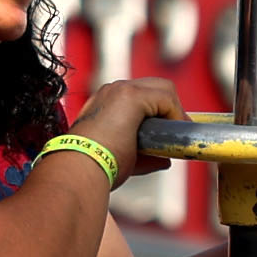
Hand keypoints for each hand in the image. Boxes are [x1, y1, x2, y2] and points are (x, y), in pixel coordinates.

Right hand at [67, 76, 188, 176]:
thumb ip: (145, 155)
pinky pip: (166, 99)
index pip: (140, 96)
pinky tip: (174, 131)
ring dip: (174, 110)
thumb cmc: (93, 168)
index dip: (158, 112)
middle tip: (176, 130)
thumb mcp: (122, 157)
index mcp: (104, 102)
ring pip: (163, 89)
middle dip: (169, 106)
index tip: (166, 132)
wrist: (78, 169)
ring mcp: (120, 90)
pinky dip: (175, 114)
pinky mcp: (132, 96)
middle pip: (154, 87)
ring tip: (178, 133)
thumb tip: (166, 159)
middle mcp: (111, 91)